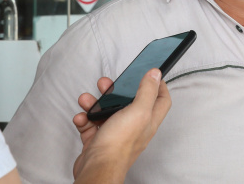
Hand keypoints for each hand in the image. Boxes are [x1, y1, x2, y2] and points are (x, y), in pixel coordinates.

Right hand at [71, 68, 170, 183]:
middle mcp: (134, 127)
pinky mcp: (99, 141)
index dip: (158, 86)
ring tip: (87, 100)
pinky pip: (91, 124)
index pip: (161, 100)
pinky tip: (82, 118)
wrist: (96, 169)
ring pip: (107, 112)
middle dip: (116, 90)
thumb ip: (147, 91)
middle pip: (129, 103)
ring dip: (95, 103)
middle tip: (107, 84)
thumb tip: (156, 74)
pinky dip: (85, 119)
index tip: (149, 75)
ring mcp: (116, 134)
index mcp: (148, 120)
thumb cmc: (118, 145)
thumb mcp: (138, 111)